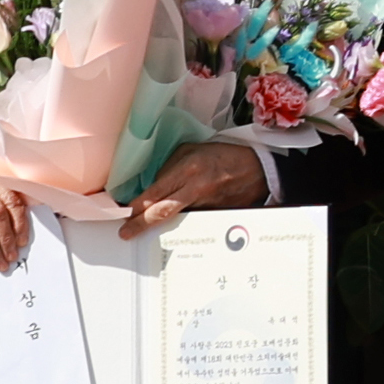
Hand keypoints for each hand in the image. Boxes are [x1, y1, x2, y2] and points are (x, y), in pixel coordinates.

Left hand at [118, 137, 270, 234]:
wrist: (258, 169)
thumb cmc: (224, 155)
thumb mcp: (193, 150)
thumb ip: (172, 167)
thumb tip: (155, 184)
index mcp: (188, 170)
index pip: (156, 192)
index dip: (138, 205)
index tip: (125, 212)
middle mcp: (196, 189)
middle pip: (162, 212)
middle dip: (141, 223)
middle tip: (126, 233)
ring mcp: (206, 205)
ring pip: (176, 219)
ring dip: (160, 224)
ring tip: (146, 228)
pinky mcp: (215, 215)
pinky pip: (192, 220)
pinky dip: (182, 223)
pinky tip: (177, 223)